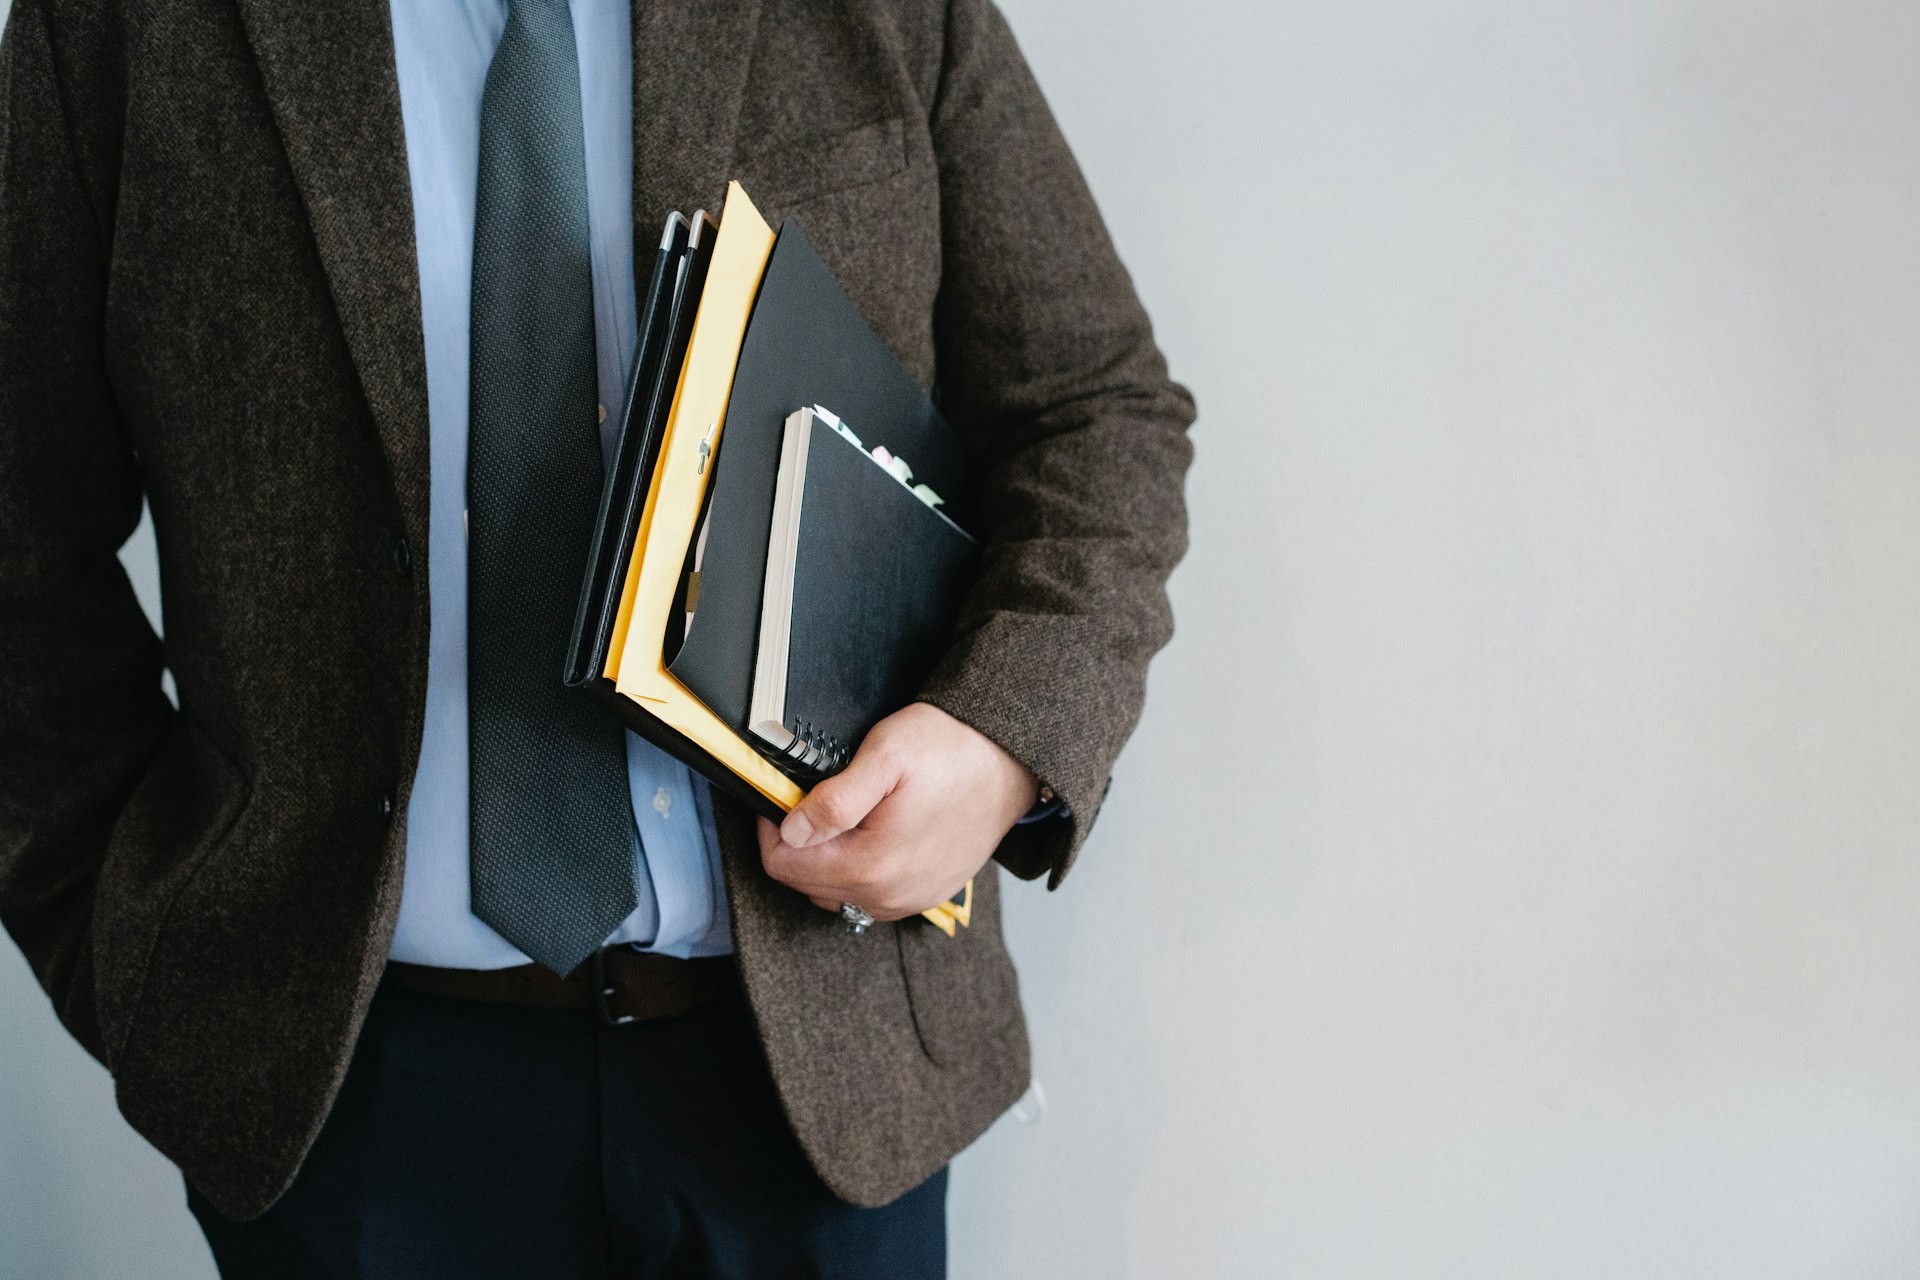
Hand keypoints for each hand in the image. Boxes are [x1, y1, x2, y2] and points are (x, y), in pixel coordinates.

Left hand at [757, 702, 1039, 920]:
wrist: (1012, 759)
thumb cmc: (952, 750)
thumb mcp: (884, 757)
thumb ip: (832, 801)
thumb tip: (790, 831)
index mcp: (871, 866)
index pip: (784, 866)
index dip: (773, 827)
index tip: (784, 797)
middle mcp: (889, 896)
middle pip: (808, 884)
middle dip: (801, 844)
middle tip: (816, 799)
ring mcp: (911, 899)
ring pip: (837, 893)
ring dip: (828, 859)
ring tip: (846, 814)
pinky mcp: (928, 894)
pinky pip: (871, 895)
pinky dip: (859, 869)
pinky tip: (872, 834)